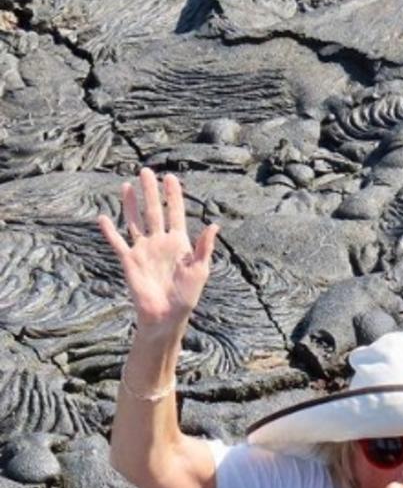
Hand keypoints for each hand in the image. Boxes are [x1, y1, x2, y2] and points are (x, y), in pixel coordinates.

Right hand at [97, 167, 218, 330]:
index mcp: (179, 243)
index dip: (173, 195)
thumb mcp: (200, 271)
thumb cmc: (186, 296)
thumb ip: (204, 247)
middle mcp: (159, 242)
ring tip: (127, 185)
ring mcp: (143, 250)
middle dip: (151, 191)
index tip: (171, 177)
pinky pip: (117, 243)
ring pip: (135, 221)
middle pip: (154, 211)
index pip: (175, 213)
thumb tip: (214, 225)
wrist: (166, 316)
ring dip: (130, 204)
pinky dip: (109, 231)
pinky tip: (103, 218)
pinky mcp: (129, 261)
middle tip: (146, 171)